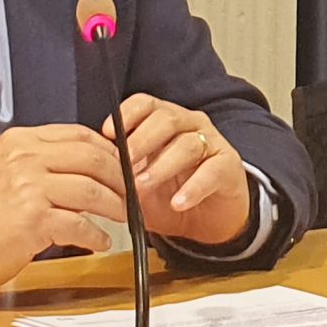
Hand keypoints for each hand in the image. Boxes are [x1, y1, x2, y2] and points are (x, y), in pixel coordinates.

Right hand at [0, 124, 128, 289]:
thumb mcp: (5, 168)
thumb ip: (40, 160)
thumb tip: (85, 164)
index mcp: (21, 142)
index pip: (78, 135)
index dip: (109, 149)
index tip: (124, 164)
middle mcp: (26, 159)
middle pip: (92, 158)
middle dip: (120, 176)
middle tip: (132, 191)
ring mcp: (30, 188)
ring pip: (91, 190)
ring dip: (115, 206)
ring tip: (123, 217)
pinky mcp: (33, 220)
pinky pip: (79, 225)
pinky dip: (96, 235)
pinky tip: (101, 241)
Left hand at [115, 94, 252, 246]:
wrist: (208, 221)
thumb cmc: (171, 196)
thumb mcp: (140, 186)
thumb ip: (122, 177)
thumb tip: (98, 174)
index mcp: (164, 122)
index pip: (146, 104)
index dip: (127, 114)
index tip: (107, 133)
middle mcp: (189, 125)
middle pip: (166, 119)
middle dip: (141, 139)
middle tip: (124, 162)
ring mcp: (211, 143)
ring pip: (187, 143)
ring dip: (162, 165)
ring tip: (143, 186)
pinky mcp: (228, 166)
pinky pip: (212, 170)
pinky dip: (193, 187)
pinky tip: (178, 202)